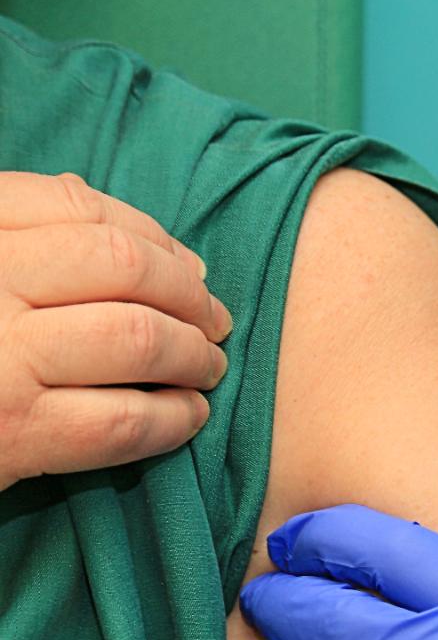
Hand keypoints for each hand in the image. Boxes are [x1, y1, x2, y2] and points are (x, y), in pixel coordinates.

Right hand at [0, 172, 231, 489]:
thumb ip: (11, 230)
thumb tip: (106, 210)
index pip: (73, 204)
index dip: (150, 234)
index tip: (186, 264)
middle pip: (122, 265)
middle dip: (187, 293)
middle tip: (215, 320)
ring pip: (138, 337)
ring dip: (193, 354)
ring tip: (208, 367)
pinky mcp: (11, 434)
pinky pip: (124, 420)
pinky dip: (174, 418)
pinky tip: (186, 417)